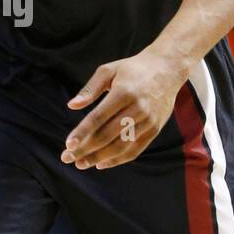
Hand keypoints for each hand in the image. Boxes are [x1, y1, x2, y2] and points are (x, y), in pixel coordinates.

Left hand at [61, 49, 185, 169]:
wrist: (167, 69)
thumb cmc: (132, 69)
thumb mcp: (108, 70)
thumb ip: (89, 89)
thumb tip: (71, 106)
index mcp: (123, 92)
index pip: (98, 118)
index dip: (82, 133)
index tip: (68, 144)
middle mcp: (137, 108)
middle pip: (107, 135)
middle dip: (85, 149)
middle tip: (67, 158)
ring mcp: (148, 121)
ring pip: (120, 146)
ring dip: (99, 158)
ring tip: (81, 164)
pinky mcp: (155, 129)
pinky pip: (135, 150)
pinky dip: (117, 160)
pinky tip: (101, 163)